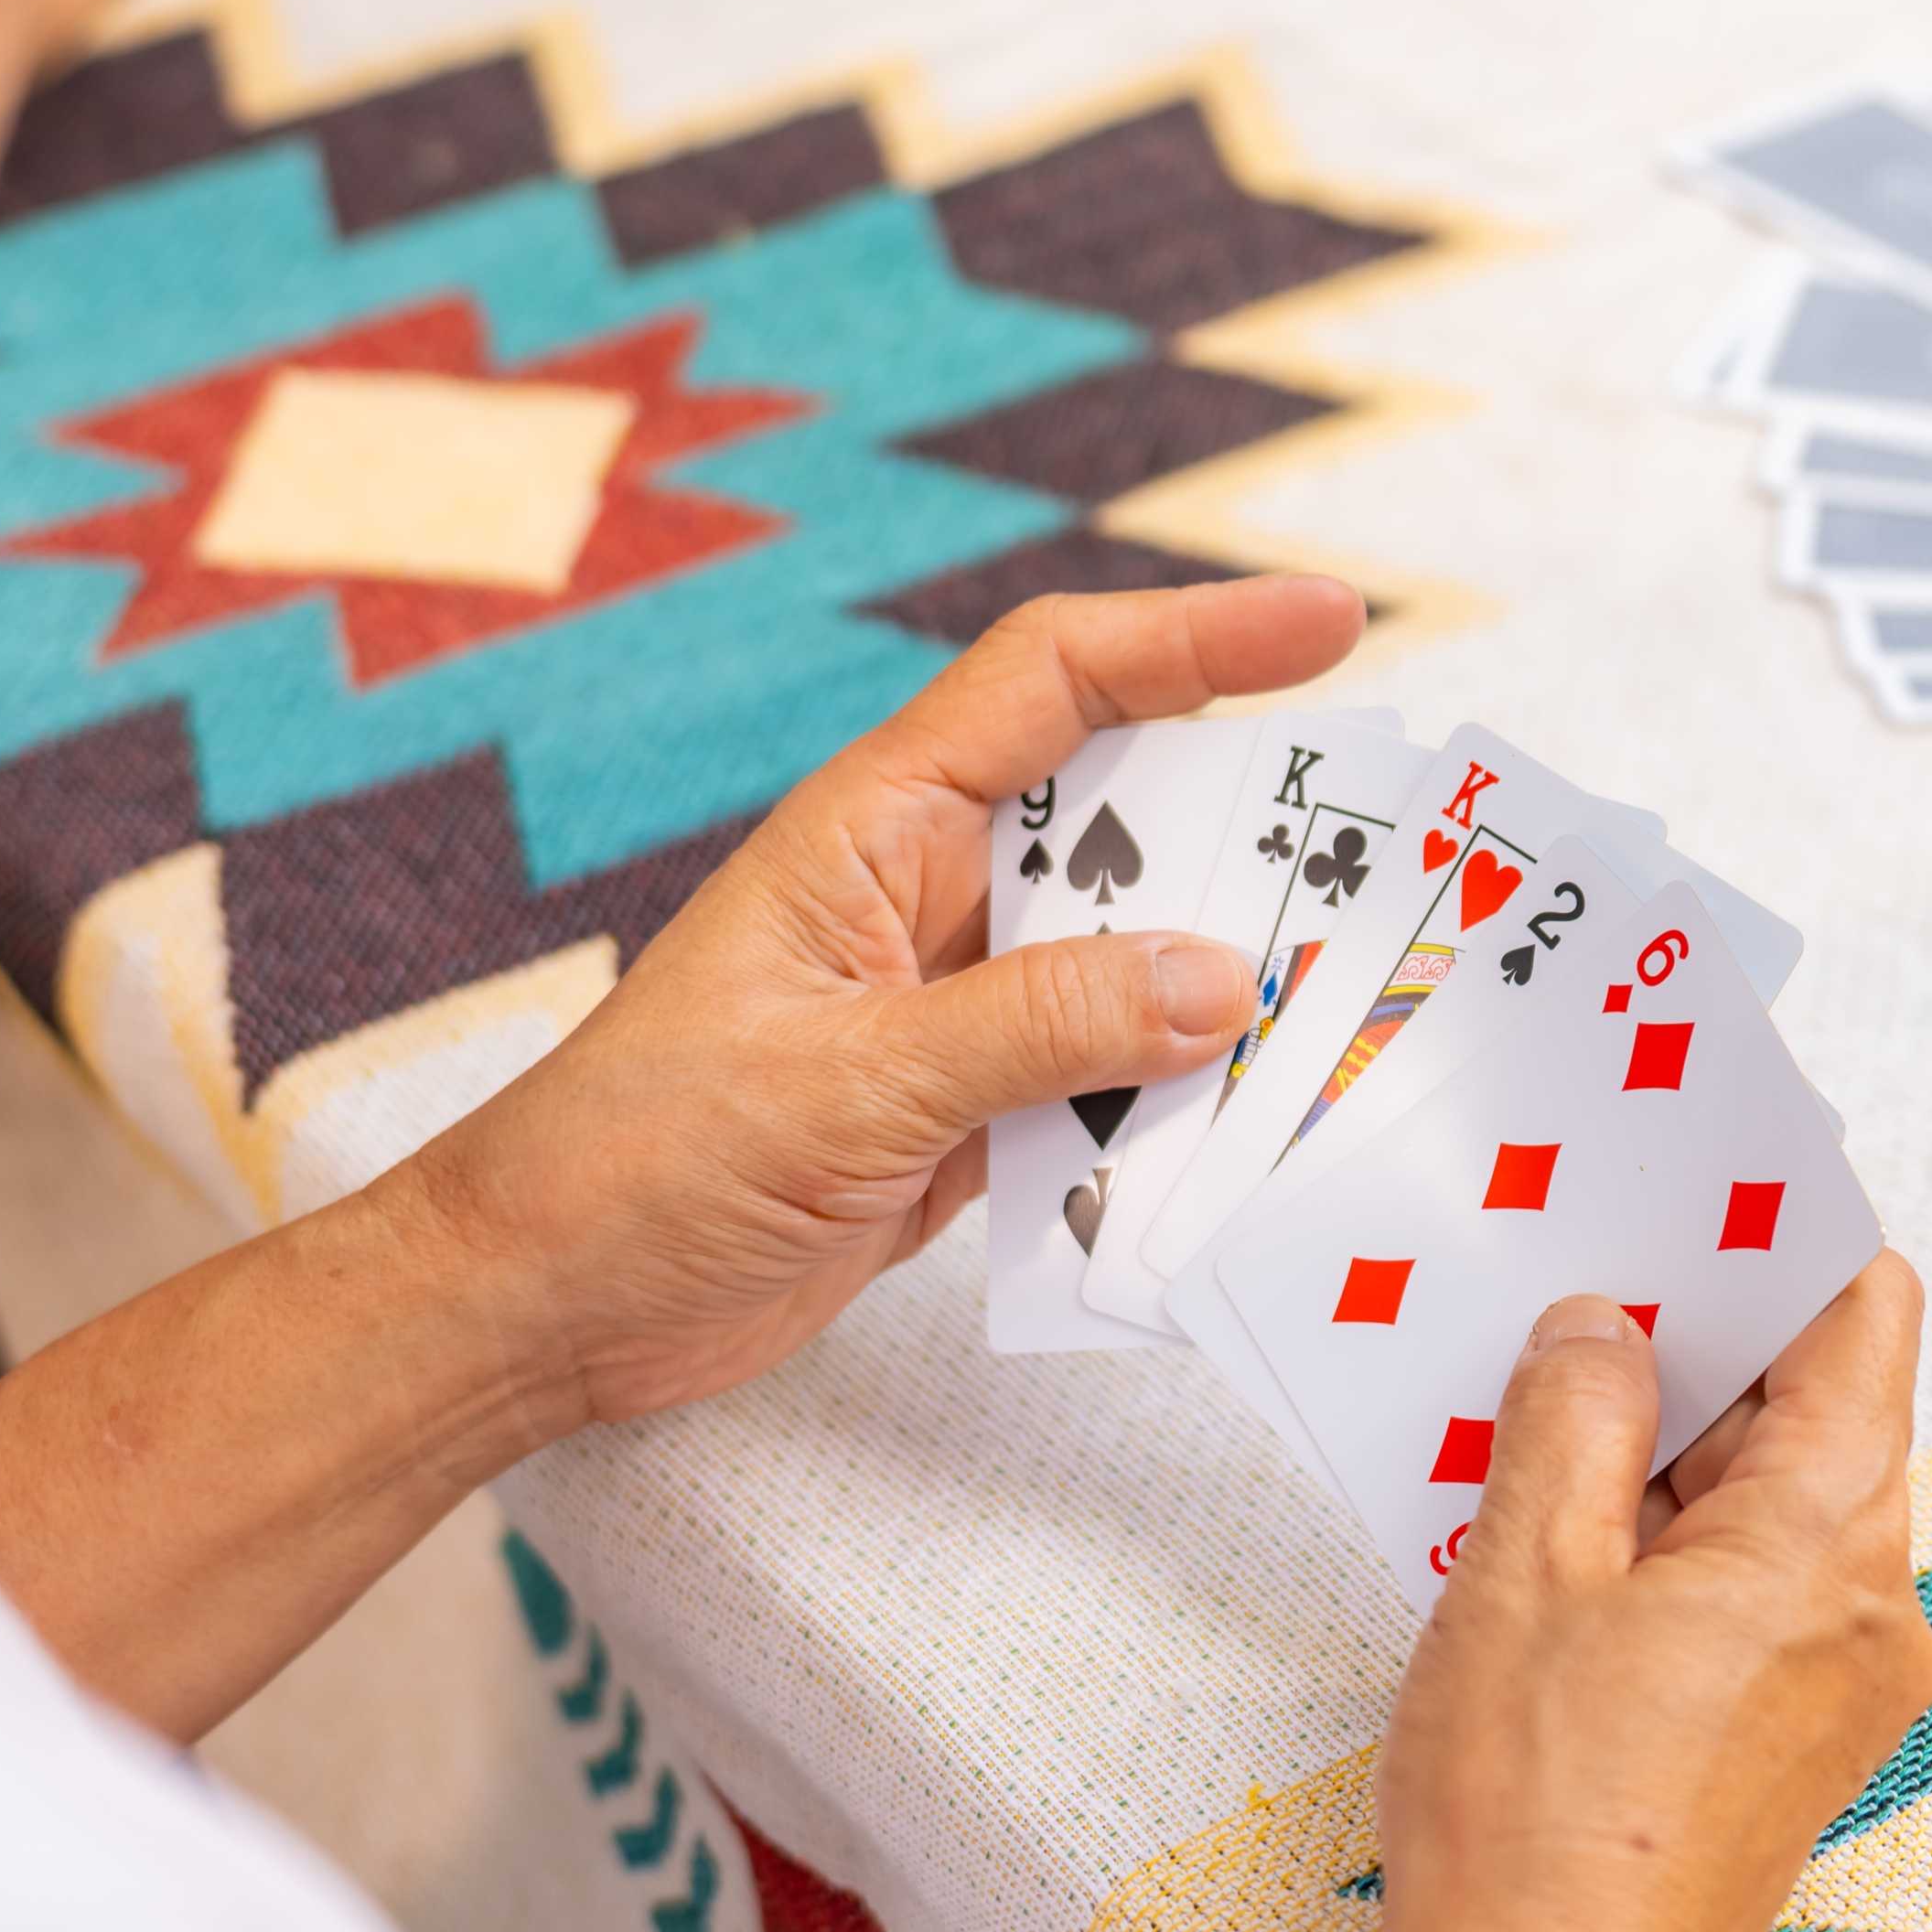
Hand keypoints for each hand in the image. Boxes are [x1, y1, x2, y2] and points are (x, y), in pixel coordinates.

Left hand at [422, 574, 1369, 1427]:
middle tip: (1393, 873)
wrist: (538, 1309)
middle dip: (1256, 838)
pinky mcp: (955, 1122)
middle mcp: (922, 900)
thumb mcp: (848, 1085)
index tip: (1333, 622)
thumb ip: (1037, 1025)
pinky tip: (1245, 1151)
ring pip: (1126, 968)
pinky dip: (1171, 1115)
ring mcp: (945, 1012)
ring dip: (1224, 997)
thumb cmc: (634, 1162)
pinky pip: (1098, 1090)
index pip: (1057, 683)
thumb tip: (1220, 979)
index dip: (1197, 638)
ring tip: (1354, 1019)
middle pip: (1124, 825)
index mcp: (873, 832)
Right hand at [1367, 1259, 1931, 1931]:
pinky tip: (1544, 1534)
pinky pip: (1740, 1594)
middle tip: (1572, 1279)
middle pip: (1816, 1411)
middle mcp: (1869, 1610)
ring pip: (1766, 1507)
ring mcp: (1833, 1690)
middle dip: (1697, 1342)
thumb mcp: (1522, 1573)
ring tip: (1528, 1404)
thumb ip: (1573, 1419)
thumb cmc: (1534, 1830)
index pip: (1865, 1320)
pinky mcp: (1779, 1749)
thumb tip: (1606, 1332)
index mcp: (1835, 1541)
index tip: (1696, 1181)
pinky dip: (1659, 1543)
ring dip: (1660, 1450)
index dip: (1782, 1235)